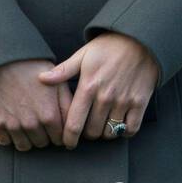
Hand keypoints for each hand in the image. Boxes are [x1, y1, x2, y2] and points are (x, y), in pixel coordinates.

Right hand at [0, 58, 72, 151]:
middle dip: (44, 136)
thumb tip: (76, 122)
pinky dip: (9, 136)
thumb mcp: (57, 82)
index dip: (60, 134)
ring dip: (27, 138)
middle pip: (42, 144)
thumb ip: (68, 104)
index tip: (56, 127)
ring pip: (24, 146)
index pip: (60, 139)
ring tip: (26, 124)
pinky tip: (12, 123)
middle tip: (40, 123)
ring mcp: (13, 125)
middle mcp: (32, 124)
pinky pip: (5, 142)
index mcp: (49, 115)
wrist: (1, 58)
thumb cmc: (31, 67)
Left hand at [38, 34, 158, 148]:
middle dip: (87, 135)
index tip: (67, 143)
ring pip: (110, 132)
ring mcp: (124, 101)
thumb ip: (63, 71)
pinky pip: (130, 129)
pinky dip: (124, 132)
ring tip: (101, 126)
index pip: (74, 123)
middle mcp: (105, 97)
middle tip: (86, 129)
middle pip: (92, 132)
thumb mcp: (83, 55)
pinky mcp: (140, 102)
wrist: (140, 39)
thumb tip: (41, 79)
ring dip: (104, 133)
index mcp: (88, 86)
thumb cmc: (109, 46)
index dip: (69, 138)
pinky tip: (119, 125)